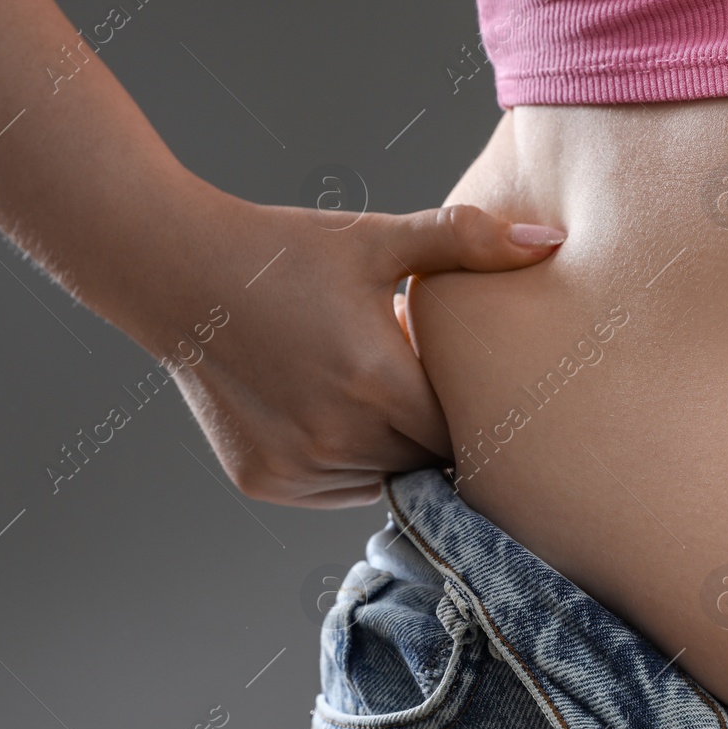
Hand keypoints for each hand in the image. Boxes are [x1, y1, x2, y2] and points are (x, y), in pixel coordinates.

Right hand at [122, 182, 565, 507]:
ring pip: (383, 480)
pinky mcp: (265, 481)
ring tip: (367, 390)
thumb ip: (466, 243)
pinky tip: (328, 409)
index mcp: (375, 381)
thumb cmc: (284, 252)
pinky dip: (345, 462)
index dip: (474, 412)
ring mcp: (296, 466)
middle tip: (415, 380)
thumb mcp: (377, 241)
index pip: (462, 432)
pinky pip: (336, 488)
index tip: (472, 384)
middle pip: (426, 461)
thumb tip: (551, 243)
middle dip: (433, 429)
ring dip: (391, 450)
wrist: (176, 272)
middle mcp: (336, 437)